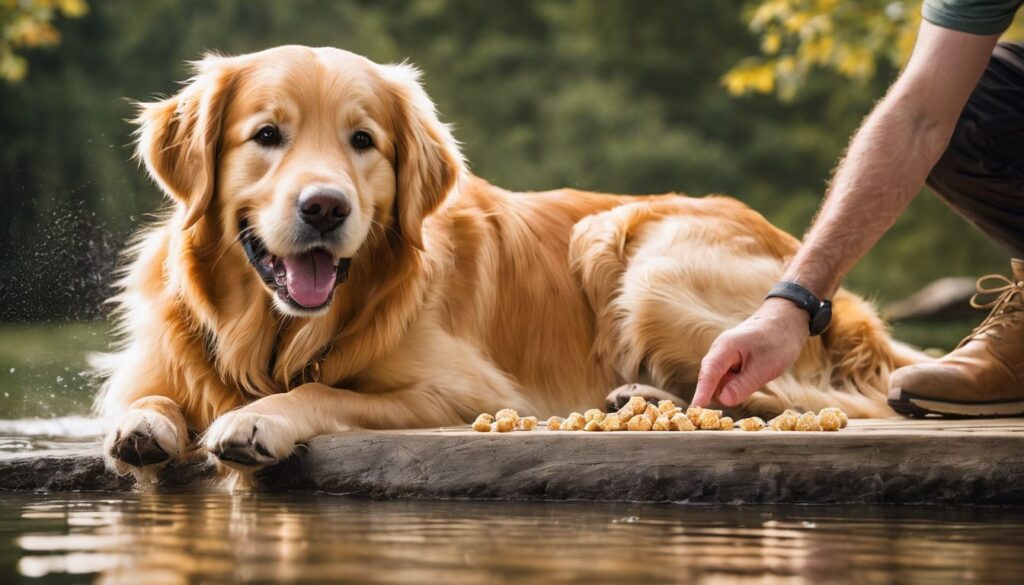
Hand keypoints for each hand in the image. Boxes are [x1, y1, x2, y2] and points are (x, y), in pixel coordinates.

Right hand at [692, 298, 810, 406]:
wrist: (786, 321)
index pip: (708, 373)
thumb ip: (742, 385)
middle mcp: (719, 351)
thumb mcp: (764, 367)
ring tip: (758, 374)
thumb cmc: (777, 341)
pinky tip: (754, 374)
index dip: (701, 391)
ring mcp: (723, 356)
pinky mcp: (730, 361)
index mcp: (725, 348)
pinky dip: (737, 383)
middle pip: (711, 379)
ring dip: (734, 387)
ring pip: (720, 381)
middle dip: (722, 392)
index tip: (695, 409)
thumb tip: (723, 400)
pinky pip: (728, 378)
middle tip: (747, 389)